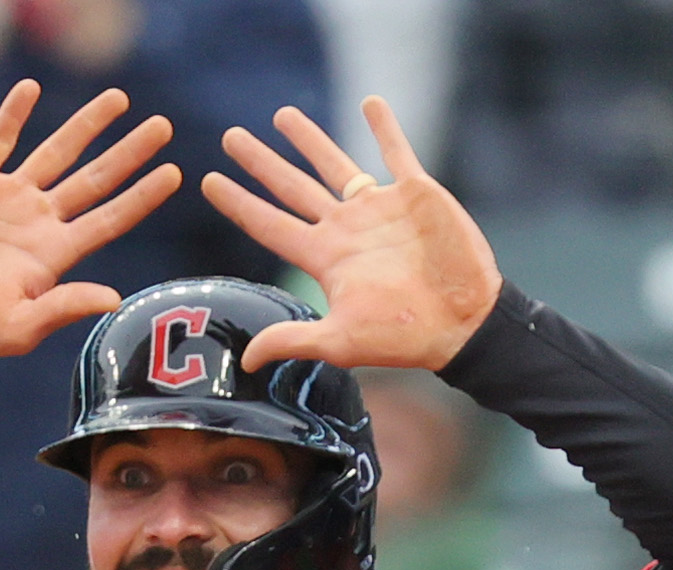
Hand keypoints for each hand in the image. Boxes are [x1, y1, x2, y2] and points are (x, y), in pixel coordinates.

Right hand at [0, 81, 179, 363]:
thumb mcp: (19, 327)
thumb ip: (64, 308)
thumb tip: (114, 299)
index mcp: (56, 254)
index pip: (110, 219)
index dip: (142, 197)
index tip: (175, 173)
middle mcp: (39, 221)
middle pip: (95, 179)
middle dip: (129, 153)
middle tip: (163, 126)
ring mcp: (8, 198)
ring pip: (56, 152)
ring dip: (86, 125)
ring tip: (119, 98)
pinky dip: (14, 115)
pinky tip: (32, 89)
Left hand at [202, 97, 500, 371]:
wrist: (463, 322)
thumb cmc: (405, 336)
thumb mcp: (342, 340)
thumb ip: (293, 340)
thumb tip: (246, 361)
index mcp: (326, 258)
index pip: (269, 224)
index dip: (238, 203)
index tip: (208, 181)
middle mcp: (346, 229)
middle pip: (292, 188)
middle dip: (261, 163)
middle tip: (230, 137)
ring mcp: (379, 209)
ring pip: (335, 164)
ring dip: (309, 140)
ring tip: (282, 115)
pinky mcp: (416, 194)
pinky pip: (397, 152)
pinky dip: (384, 127)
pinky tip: (370, 103)